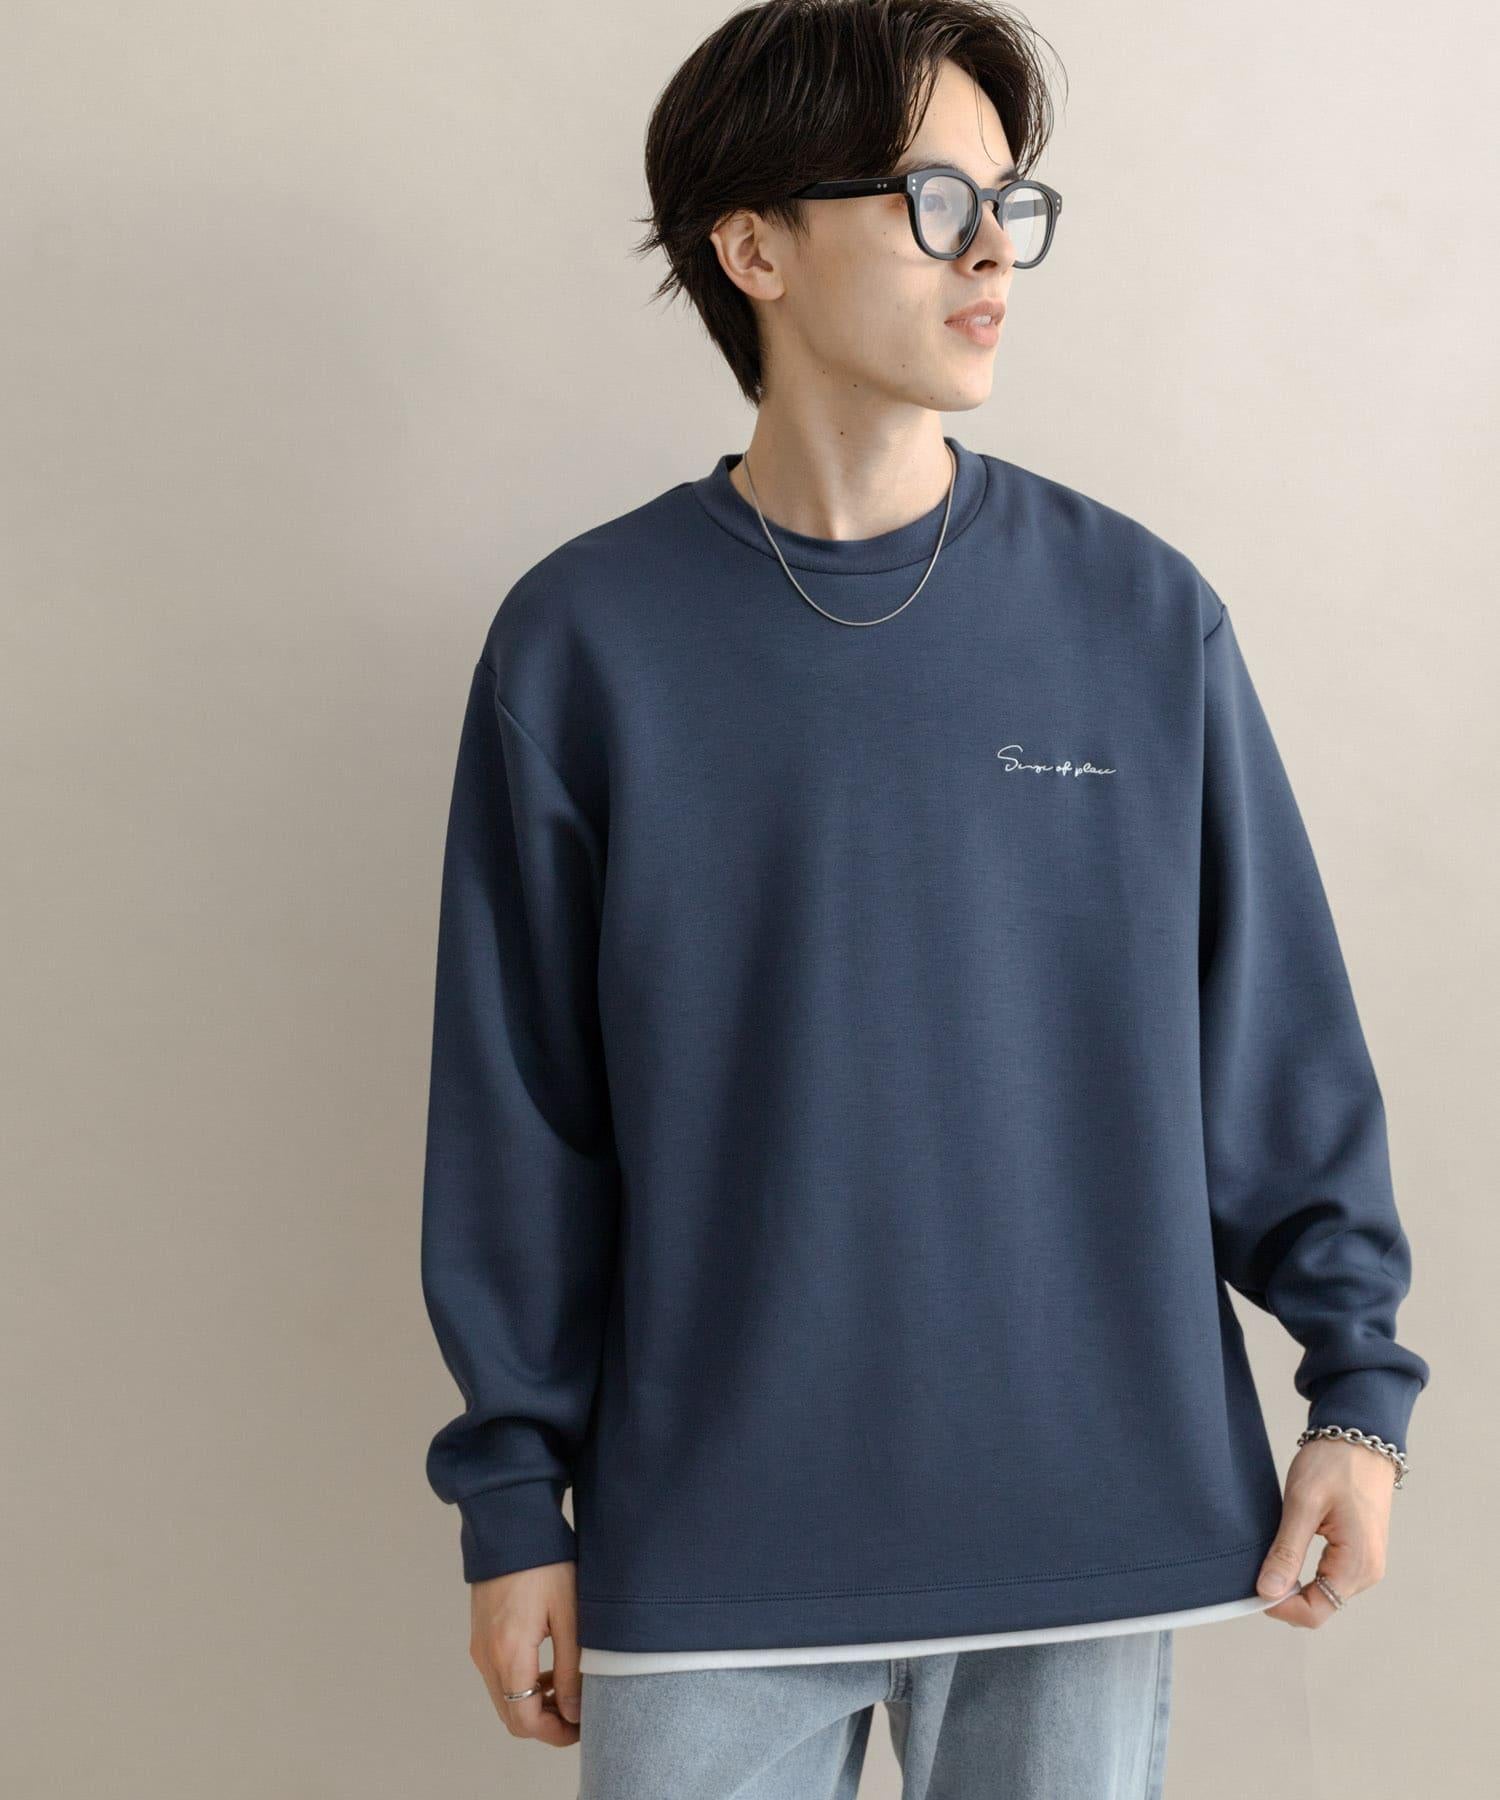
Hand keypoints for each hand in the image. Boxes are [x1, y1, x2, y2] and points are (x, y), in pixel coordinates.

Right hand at [469, 1560, 583, 1743]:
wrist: (510, 1523)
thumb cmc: (545, 1563)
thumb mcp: (568, 1615)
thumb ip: (570, 1669)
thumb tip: (574, 1712)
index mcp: (509, 1654)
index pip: (525, 1721)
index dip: (554, 1734)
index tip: (583, 1727)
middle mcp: (486, 1656)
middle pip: (511, 1716)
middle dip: (545, 1724)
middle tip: (578, 1713)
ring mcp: (479, 1646)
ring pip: (503, 1698)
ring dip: (532, 1705)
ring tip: (566, 1690)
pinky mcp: (480, 1635)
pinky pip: (497, 1677)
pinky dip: (520, 1686)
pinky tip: (546, 1670)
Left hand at [1255, 1438, 1396, 1626]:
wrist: (1361, 1435)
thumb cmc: (1335, 1463)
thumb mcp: (1303, 1503)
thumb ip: (1287, 1550)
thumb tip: (1268, 1591)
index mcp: (1357, 1565)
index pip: (1316, 1612)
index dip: (1281, 1606)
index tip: (1253, 1584)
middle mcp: (1367, 1572)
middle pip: (1320, 1607)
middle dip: (1286, 1596)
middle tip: (1257, 1566)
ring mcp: (1366, 1563)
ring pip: (1324, 1593)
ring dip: (1296, 1584)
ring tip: (1272, 1554)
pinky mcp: (1359, 1552)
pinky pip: (1330, 1576)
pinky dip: (1307, 1572)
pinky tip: (1288, 1550)